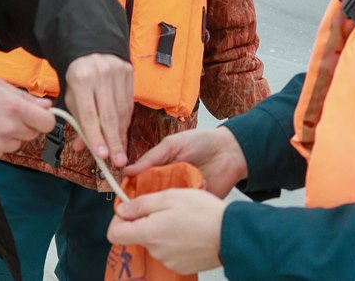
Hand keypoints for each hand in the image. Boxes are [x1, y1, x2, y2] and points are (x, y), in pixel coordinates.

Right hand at [0, 78, 55, 162]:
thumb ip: (25, 97)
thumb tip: (47, 106)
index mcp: (15, 107)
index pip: (47, 122)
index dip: (44, 120)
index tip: (38, 116)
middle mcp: (10, 127)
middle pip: (33, 134)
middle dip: (26, 127)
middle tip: (10, 117)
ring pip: (18, 143)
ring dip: (11, 136)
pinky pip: (3, 151)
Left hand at [64, 53, 132, 166]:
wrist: (91, 48)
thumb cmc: (78, 77)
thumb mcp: (71, 96)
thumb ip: (77, 121)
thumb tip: (81, 147)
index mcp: (81, 79)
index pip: (89, 114)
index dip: (95, 136)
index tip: (101, 155)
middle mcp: (101, 74)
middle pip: (109, 115)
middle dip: (113, 142)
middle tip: (118, 162)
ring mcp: (117, 72)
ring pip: (122, 111)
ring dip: (121, 135)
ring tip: (120, 153)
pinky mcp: (129, 72)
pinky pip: (129, 103)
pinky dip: (126, 121)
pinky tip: (122, 135)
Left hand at [108, 189, 226, 274]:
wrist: (231, 234)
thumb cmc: (203, 212)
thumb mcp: (169, 196)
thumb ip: (141, 203)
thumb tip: (122, 209)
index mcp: (148, 232)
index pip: (114, 234)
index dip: (118, 220)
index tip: (130, 209)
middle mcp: (155, 251)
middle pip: (138, 236)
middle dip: (146, 221)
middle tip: (165, 207)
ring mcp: (169, 261)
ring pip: (155, 242)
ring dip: (163, 230)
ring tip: (182, 218)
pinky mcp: (182, 266)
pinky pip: (170, 251)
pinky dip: (175, 241)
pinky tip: (190, 231)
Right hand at [124, 127, 246, 197]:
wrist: (231, 151)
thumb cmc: (201, 142)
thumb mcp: (172, 145)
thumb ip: (151, 158)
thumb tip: (126, 171)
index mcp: (159, 171)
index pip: (140, 185)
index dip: (131, 192)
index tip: (123, 200)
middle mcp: (168, 185)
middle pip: (150, 199)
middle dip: (145, 204)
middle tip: (139, 208)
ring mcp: (182, 196)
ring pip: (166, 207)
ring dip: (164, 206)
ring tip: (162, 205)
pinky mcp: (196, 205)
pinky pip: (184, 211)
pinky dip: (182, 209)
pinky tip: (182, 205)